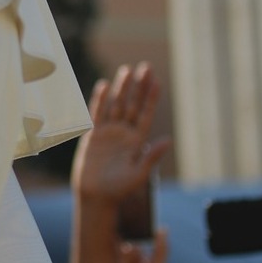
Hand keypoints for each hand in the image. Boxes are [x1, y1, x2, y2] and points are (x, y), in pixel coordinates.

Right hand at [72, 63, 170, 203]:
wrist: (96, 195)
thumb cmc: (118, 189)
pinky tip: (104, 86)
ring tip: (127, 70)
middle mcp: (125, 133)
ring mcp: (109, 132)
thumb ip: (151, 157)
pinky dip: (100, 99)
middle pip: (133, 104)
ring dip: (122, 88)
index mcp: (138, 141)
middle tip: (145, 67)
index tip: (156, 81)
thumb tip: (168, 140)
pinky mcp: (93, 135)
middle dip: (139, 86)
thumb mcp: (138, 175)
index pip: (146, 113)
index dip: (151, 97)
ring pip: (117, 105)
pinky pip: (97, 113)